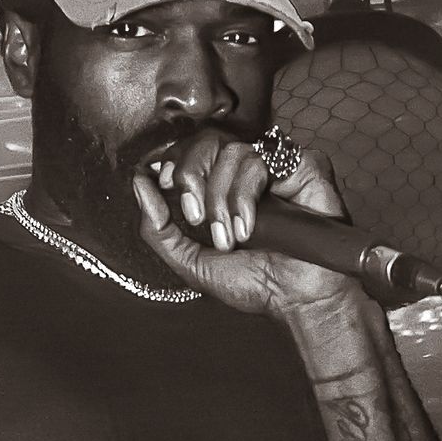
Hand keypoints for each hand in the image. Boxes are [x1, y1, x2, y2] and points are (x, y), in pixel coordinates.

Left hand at [130, 131, 354, 318]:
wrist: (298, 299)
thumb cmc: (255, 283)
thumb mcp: (192, 263)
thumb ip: (159, 230)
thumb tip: (138, 183)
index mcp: (222, 185)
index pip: (191, 150)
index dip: (175, 163)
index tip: (168, 189)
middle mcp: (247, 171)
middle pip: (207, 141)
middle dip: (193, 177)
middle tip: (198, 218)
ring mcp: (276, 166)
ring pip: (233, 151)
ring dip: (224, 198)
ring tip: (234, 236)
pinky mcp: (303, 165)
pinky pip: (264, 157)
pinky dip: (247, 192)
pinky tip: (251, 226)